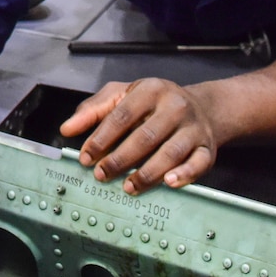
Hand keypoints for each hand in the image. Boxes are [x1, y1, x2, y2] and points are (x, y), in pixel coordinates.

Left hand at [60, 78, 224, 193]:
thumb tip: (67, 129)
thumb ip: (93, 110)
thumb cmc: (155, 104)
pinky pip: (199, 163)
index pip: (122, 115)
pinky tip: (168, 183)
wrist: (202, 107)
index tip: (86, 157)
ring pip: (171, 152)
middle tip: (102, 175)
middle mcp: (175, 106)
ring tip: (128, 186)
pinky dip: (184, 175)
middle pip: (145, 136)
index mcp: (151, 90)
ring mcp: (194, 127)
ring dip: (148, 173)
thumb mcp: (123, 95)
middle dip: (120, 159)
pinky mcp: (208, 147)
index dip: (102, 138)